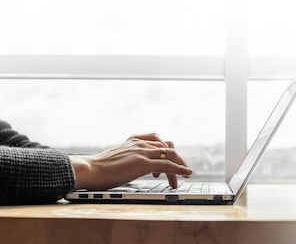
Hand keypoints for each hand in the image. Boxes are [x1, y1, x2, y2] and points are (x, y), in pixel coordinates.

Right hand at [70, 133, 192, 189]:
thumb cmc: (97, 167)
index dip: (166, 150)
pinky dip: (180, 169)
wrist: (87, 170)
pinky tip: (186, 174)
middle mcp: (140, 143)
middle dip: (177, 158)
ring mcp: (142, 152)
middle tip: (181, 169)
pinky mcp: (142, 163)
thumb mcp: (115, 156)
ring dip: (180, 165)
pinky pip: (168, 164)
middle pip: (167, 147)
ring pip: (170, 155)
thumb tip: (128, 165)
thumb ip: (126, 156)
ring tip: (184, 175)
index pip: (158, 140)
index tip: (170, 160)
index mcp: (133, 140)